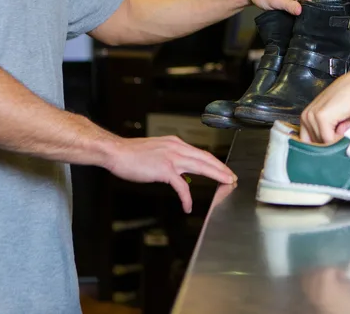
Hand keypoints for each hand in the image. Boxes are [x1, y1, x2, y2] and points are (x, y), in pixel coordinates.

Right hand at [104, 136, 235, 212]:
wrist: (117, 152)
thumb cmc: (132, 154)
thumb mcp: (157, 150)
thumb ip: (170, 157)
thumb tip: (179, 168)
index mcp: (176, 143)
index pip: (201, 153)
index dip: (215, 162)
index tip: (224, 169)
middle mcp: (177, 148)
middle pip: (206, 158)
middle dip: (221, 168)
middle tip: (233, 177)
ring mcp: (172, 158)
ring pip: (201, 167)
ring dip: (216, 176)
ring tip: (226, 184)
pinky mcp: (164, 170)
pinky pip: (181, 186)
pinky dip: (186, 197)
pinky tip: (188, 206)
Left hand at [242, 0, 312, 14]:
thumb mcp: (276, 1)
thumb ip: (290, 6)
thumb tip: (301, 11)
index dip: (303, 5)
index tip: (294, 11)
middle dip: (299, 4)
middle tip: (286, 7)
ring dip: (295, 4)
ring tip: (284, 5)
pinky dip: (293, 2)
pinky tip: (285, 3)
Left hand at [300, 66, 349, 144]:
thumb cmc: (349, 99)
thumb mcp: (333, 117)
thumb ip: (326, 131)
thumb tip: (328, 148)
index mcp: (306, 116)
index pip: (308, 142)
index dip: (322, 145)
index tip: (334, 141)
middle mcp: (306, 116)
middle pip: (316, 144)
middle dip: (331, 140)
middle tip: (342, 126)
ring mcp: (312, 116)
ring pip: (323, 142)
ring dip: (337, 136)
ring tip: (344, 121)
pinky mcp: (321, 117)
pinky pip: (329, 140)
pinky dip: (340, 135)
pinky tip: (345, 122)